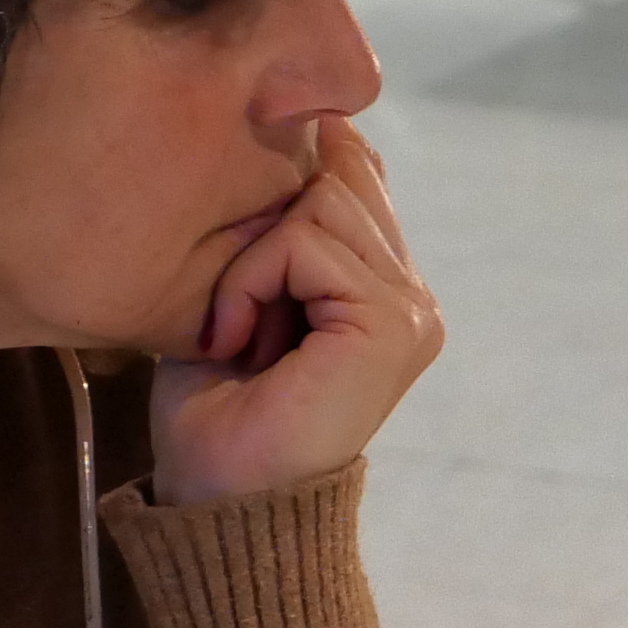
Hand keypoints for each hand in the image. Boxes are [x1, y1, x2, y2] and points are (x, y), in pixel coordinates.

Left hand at [152, 118, 444, 506]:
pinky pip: (305, 244)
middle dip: (266, 227)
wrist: (218, 502)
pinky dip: (250, 281)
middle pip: (342, 174)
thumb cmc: (215, 411)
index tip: (237, 254)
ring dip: (250, 261)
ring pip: (321, 201)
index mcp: (388, 288)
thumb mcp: (241, 292)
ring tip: (234, 329)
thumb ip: (276, 226)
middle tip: (232, 310)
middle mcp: (413, 296)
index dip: (289, 180)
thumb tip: (290, 125)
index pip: (357, 172)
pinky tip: (238, 339)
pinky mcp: (389, 326)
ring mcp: (410, 312)